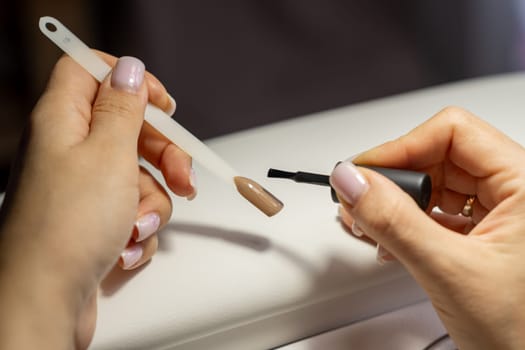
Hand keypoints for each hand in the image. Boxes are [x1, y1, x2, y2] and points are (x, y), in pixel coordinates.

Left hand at [0, 53, 194, 348]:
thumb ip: (123, 107)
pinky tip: (127, 245)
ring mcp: (80, 187)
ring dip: (153, 201)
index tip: (164, 105)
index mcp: (62, 120)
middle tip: (183, 176)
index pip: (92, 71)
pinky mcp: (92, 219)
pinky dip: (139, 226)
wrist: (44, 299)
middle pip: (127, 128)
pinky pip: (131, 209)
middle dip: (164, 154)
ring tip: (140, 224)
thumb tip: (130, 68)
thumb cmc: (68, 227)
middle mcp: (68, 150)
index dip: (132, 81)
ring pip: (137, 174)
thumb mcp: (108, 154)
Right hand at [330, 107, 524, 348]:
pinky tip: (390, 242)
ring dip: (395, 204)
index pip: (452, 132)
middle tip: (359, 201)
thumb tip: (352, 181)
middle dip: (392, 180)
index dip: (401, 148)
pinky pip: (436, 212)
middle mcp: (515, 191)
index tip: (363, 173)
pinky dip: (407, 224)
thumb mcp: (451, 272)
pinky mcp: (482, 234)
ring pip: (434, 185)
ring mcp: (499, 213)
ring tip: (370, 225)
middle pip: (438, 156)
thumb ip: (395, 222)